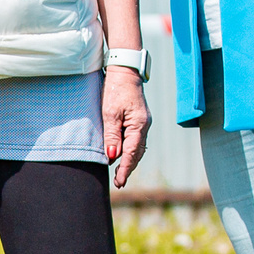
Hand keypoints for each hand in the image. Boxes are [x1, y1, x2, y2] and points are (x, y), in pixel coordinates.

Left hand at [101, 66, 149, 187]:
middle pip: (138, 153)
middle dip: (128, 168)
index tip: (119, 182)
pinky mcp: (138, 120)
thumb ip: (112, 135)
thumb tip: (113, 156)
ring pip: (137, 147)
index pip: (133, 153)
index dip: (126, 169)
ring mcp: (142, 123)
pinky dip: (129, 150)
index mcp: (139, 125)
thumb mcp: (110, 113)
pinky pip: (135, 140)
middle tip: (118, 182)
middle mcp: (144, 126)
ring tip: (119, 173)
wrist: (124, 71)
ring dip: (129, 160)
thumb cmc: (115, 90)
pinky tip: (121, 155)